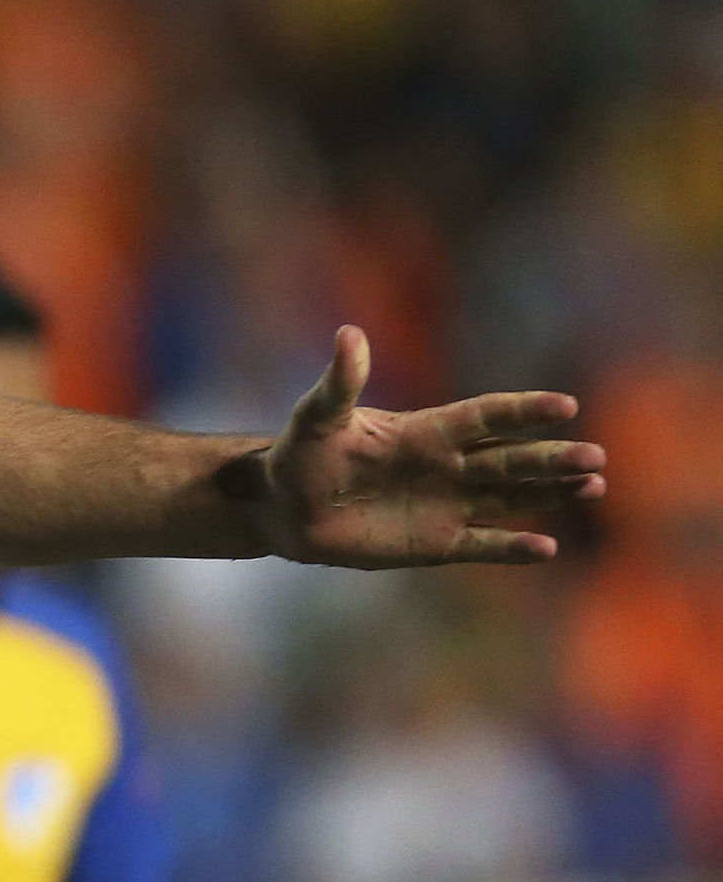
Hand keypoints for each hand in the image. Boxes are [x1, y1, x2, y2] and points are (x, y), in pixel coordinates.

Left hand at [257, 327, 603, 567]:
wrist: (285, 508)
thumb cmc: (301, 456)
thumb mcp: (317, 418)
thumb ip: (341, 383)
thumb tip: (349, 333)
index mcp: (426, 431)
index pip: (485, 416)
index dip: (523, 411)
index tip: (564, 406)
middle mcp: (448, 466)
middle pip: (512, 460)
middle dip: (553, 459)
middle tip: (596, 457)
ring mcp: (446, 504)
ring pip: (512, 498)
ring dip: (552, 494)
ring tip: (594, 487)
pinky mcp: (436, 542)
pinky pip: (482, 544)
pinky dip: (512, 548)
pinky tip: (547, 547)